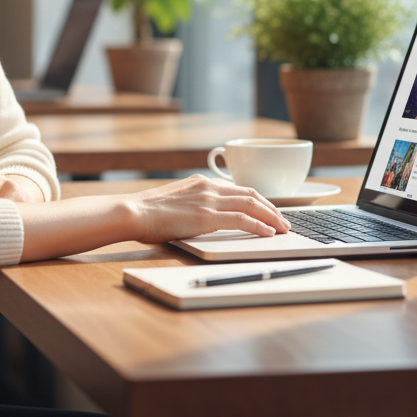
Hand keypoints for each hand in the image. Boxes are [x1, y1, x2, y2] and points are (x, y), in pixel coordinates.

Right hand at [127, 174, 290, 242]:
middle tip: (284, 222)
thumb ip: (193, 204)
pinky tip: (268, 233)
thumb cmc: (148, 212)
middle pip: (251, 194)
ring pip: (251, 204)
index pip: (239, 189)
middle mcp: (208, 187)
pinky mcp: (206, 216)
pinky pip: (241, 219)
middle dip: (271, 208)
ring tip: (283, 228)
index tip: (270, 211)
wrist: (133, 212)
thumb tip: (203, 217)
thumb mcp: (175, 202)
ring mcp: (208, 200)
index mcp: (201, 183)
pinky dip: (258, 225)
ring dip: (271, 216)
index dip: (259, 201)